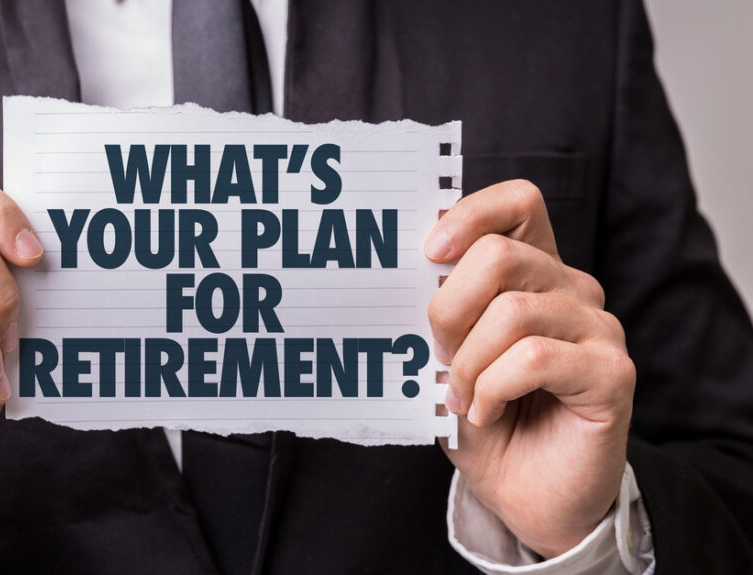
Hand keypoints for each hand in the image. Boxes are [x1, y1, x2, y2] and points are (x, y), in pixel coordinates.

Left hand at [425, 180, 634, 558]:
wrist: (528, 497)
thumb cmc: (486, 422)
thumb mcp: (446, 361)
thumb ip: (440, 315)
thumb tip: (411, 275)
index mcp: (534, 273)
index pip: (518, 203)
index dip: (471, 214)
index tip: (429, 252)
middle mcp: (572, 289)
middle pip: (499, 256)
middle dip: (448, 311)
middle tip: (441, 359)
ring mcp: (598, 328)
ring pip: (512, 312)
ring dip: (468, 364)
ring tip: (464, 398)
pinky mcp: (612, 372)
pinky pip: (534, 358)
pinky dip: (494, 388)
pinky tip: (488, 413)